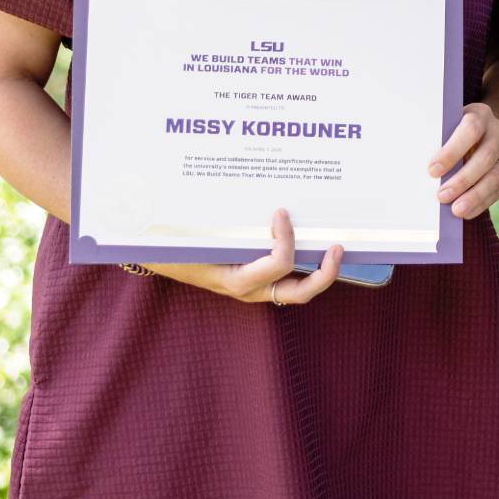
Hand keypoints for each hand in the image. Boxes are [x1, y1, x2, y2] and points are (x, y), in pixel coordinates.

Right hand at [145, 208, 343, 305]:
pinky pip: (287, 278)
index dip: (287, 239)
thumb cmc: (180, 247)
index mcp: (237, 280)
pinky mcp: (257, 282)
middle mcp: (251, 290)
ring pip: (298, 290)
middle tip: (337, 247)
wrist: (161, 259)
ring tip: (334, 248)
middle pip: (301, 293)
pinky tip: (311, 243)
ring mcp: (256, 289)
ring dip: (320, 271)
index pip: (278, 264)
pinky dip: (304, 264)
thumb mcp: (201, 238)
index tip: (282, 212)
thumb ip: (229, 228)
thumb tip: (264, 205)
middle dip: (326, 273)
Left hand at [429, 99, 498, 219]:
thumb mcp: (449, 128)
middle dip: (463, 179)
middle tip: (442, 196)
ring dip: (475, 195)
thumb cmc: (455, 133)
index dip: (452, 151)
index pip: (471, 130)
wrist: (484, 132)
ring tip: (456, 210)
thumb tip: (423, 169)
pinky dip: (483, 202)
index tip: (432, 171)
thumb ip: (440, 141)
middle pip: (486, 156)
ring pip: (496, 175)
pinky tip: (467, 212)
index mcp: (481, 114)